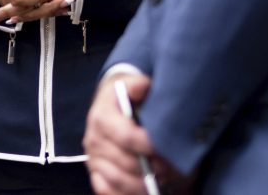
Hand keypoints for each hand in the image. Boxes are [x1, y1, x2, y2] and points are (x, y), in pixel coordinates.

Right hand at [85, 73, 189, 193]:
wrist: (109, 104)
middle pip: (125, 163)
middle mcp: (93, 140)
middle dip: (152, 169)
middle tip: (175, 170)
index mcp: (102, 117)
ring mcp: (93, 159)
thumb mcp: (133, 84)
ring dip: (143, 186)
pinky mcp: (95, 173)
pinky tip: (144, 191)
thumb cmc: (127, 97)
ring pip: (118, 181)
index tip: (169, 148)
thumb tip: (143, 86)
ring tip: (164, 182)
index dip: (149, 146)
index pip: (126, 137)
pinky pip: (105, 190)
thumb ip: (139, 85)